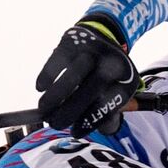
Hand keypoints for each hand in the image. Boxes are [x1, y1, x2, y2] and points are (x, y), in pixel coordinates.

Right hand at [34, 18, 138, 135]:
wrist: (105, 34)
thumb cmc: (107, 75)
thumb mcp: (115, 91)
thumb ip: (105, 113)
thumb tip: (85, 129)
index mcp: (126, 80)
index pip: (109, 104)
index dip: (91, 121)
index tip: (75, 133)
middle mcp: (112, 64)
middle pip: (91, 90)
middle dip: (70, 111)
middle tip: (55, 124)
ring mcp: (93, 50)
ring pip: (73, 75)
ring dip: (56, 96)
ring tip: (44, 110)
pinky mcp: (74, 41)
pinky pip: (58, 60)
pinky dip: (48, 75)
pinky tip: (41, 88)